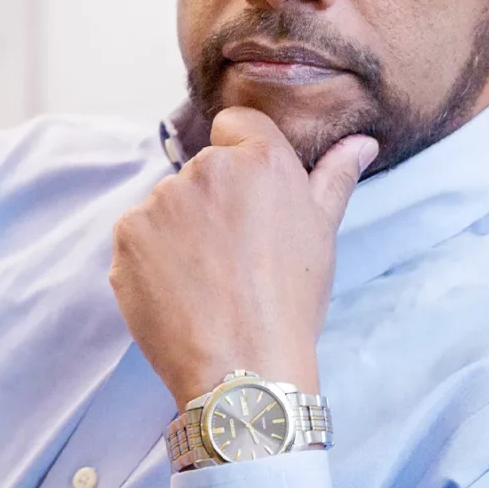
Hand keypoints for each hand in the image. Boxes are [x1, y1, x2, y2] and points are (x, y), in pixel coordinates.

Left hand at [112, 106, 375, 405]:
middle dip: (215, 199)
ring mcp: (159, 202)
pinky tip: (181, 288)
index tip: (252, 197)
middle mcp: (205, 169)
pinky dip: (154, 257)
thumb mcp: (322, 232)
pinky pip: (141, 235)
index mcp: (260, 159)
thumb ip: (335, 177)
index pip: (236, 123)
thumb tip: (361, 142)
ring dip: (183, 228)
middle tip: (238, 251)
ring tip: (209, 276)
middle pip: (203, 168)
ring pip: (170, 203)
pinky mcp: (127, 236)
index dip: (244, 156)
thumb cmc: (292, 298)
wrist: (242, 364)